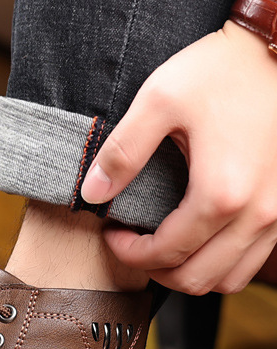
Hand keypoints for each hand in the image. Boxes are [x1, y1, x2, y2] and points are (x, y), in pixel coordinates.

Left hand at [80, 20, 276, 294]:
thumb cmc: (220, 69)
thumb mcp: (158, 100)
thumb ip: (122, 152)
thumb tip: (91, 194)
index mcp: (222, 193)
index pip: (166, 254)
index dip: (129, 252)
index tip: (111, 232)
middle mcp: (258, 214)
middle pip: (197, 279)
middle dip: (154, 270)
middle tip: (130, 243)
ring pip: (229, 278)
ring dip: (188, 273)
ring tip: (160, 246)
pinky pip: (253, 258)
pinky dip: (219, 262)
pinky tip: (195, 238)